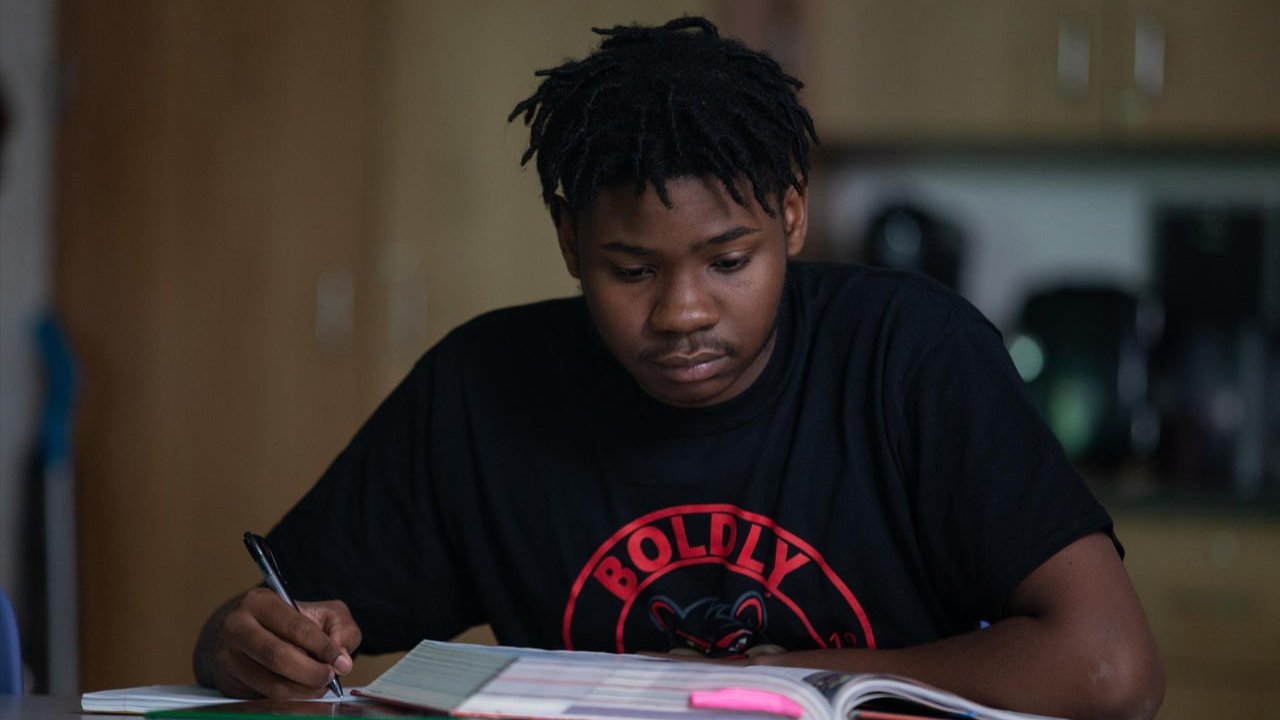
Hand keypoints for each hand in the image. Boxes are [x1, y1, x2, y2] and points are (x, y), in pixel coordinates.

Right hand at [206, 587, 362, 698]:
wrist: (251, 636)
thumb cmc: (292, 623)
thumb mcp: (322, 614)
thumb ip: (341, 630)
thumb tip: (342, 662)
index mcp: (259, 602)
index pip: (294, 626)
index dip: (321, 646)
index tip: (338, 659)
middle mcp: (236, 627)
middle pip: (277, 656)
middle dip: (310, 672)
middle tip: (330, 678)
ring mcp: (227, 657)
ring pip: (270, 684)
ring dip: (302, 691)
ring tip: (319, 686)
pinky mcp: (228, 683)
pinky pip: (263, 699)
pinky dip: (289, 701)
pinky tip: (302, 694)